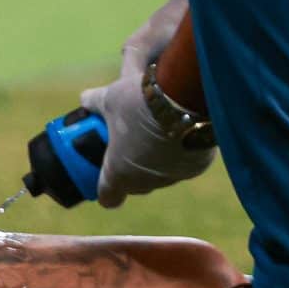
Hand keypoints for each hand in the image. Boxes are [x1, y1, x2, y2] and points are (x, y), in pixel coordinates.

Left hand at [80, 0, 216, 207]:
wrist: (192, 96)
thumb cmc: (146, 97)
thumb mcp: (116, 93)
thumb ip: (100, 98)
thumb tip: (87, 95)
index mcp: (120, 170)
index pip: (108, 194)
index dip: (103, 189)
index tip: (102, 185)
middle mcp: (147, 180)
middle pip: (137, 183)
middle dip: (133, 166)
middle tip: (132, 142)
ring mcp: (176, 174)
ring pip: (164, 171)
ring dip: (159, 155)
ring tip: (159, 127)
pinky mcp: (202, 162)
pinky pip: (187, 158)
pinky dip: (184, 146)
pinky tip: (184, 125)